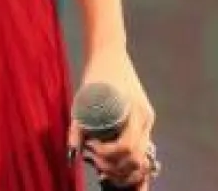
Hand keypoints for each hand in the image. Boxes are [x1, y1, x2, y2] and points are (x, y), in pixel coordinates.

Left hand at [68, 48, 157, 187]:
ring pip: (141, 156)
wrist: (109, 51)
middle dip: (117, 167)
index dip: (109, 156)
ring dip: (123, 166)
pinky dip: (128, 158)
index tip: (90, 150)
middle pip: (137, 158)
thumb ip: (78, 126)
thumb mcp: (85, 97)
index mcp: (135, 111)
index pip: (127, 148)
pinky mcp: (143, 119)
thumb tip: (71, 153)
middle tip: (95, 161)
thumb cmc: (96, 72)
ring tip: (101, 162)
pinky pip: (139, 147)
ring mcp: (146, 119)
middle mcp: (145, 118)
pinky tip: (112, 159)